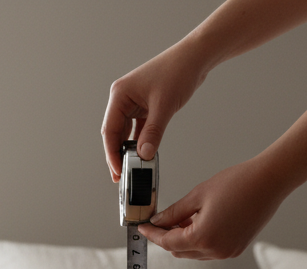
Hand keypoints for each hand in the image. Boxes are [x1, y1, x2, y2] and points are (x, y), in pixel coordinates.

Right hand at [101, 43, 208, 180]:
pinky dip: (139, 141)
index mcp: (120, 94)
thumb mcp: (164, 106)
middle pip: (114, 133)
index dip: (112, 153)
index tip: (117, 170)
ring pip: (125, 132)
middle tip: (120, 175)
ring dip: (128, 149)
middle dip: (117, 154)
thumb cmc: (178, 70)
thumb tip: (143, 155)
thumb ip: (152, 133)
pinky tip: (141, 153)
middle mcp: (123, 98)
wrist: (196, 56)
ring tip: (130, 167)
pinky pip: (137, 128)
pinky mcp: (143, 106)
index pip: (110, 130)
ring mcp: (133, 102)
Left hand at [138, 159, 287, 259]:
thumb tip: (157, 221)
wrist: (271, 180)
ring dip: (183, 240)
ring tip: (181, 219)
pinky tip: (197, 224)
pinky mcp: (236, 249)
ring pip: (193, 253)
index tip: (143, 227)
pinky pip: (208, 251)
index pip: (167, 242)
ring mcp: (227, 252)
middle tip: (159, 221)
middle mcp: (215, 250)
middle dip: (166, 238)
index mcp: (203, 237)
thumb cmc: (238, 182)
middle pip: (178, 251)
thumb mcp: (198, 195)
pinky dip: (198, 241)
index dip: (152, 234)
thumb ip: (174, 212)